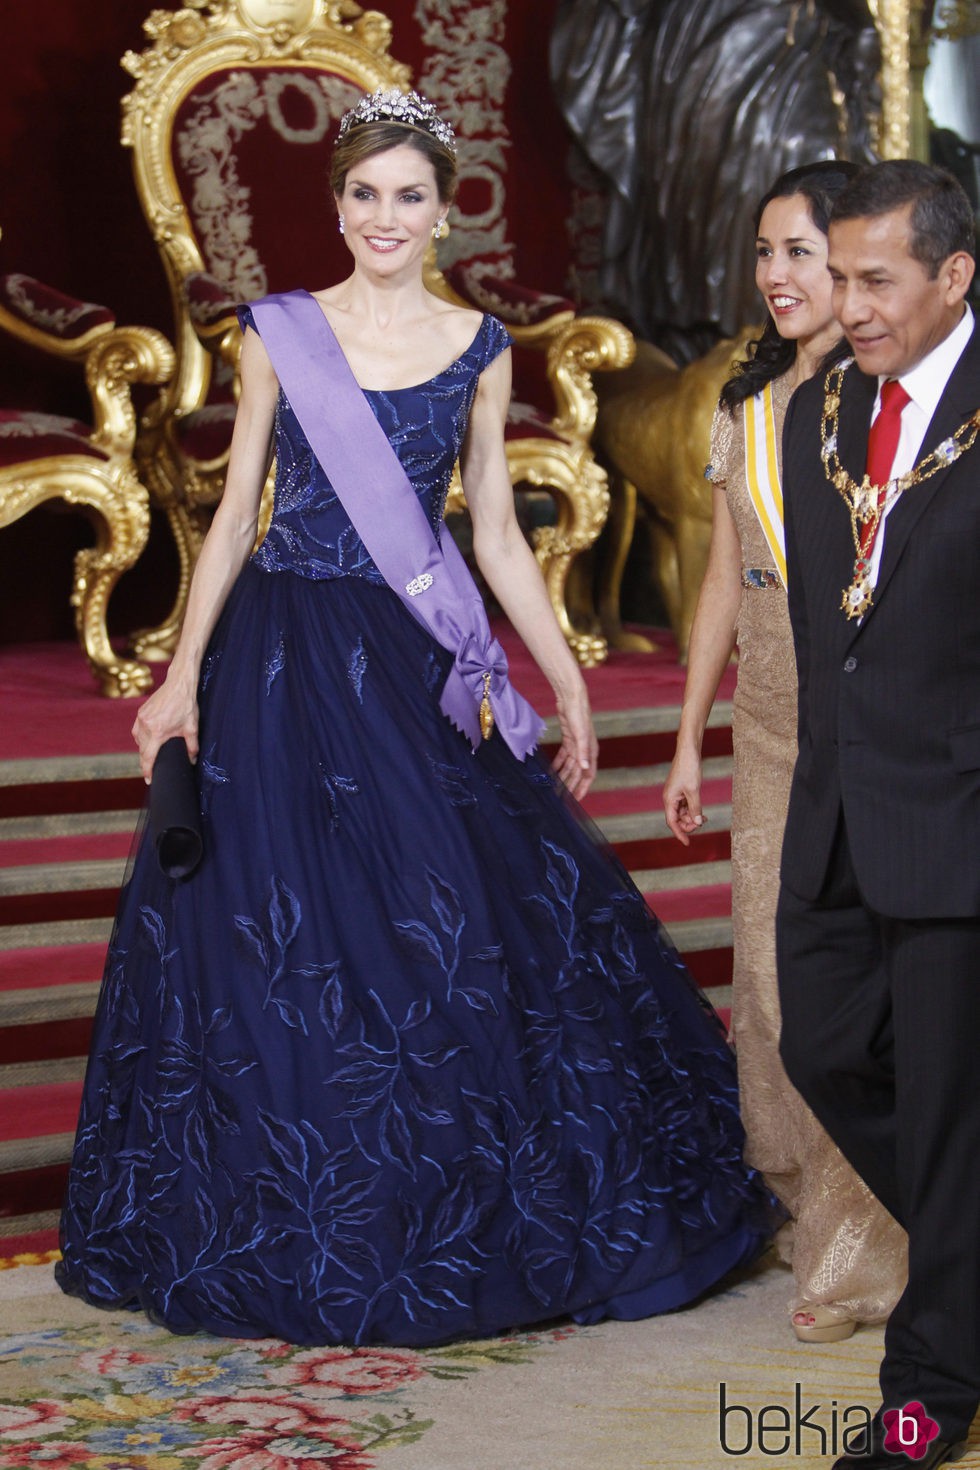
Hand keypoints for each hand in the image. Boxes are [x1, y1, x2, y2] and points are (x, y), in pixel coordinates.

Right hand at [131, 672, 198, 784]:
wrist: (179, 684)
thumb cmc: (186, 705)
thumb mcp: (192, 728)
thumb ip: (192, 746)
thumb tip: (192, 761)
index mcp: (157, 731)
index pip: (148, 757)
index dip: (147, 770)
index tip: (149, 780)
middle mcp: (146, 726)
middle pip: (141, 750)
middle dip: (145, 762)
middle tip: (152, 771)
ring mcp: (141, 718)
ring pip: (138, 740)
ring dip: (143, 749)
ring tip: (151, 756)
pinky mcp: (140, 712)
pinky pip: (137, 731)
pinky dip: (141, 738)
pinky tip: (148, 741)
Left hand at [551, 683, 597, 799]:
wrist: (572, 697)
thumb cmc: (580, 714)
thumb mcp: (581, 734)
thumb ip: (583, 752)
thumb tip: (585, 768)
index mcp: (591, 751)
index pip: (588, 774)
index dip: (583, 787)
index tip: (576, 799)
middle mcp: (585, 751)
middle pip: (578, 773)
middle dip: (571, 785)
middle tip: (562, 798)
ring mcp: (576, 745)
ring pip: (569, 766)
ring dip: (563, 776)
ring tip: (554, 787)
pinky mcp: (569, 739)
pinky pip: (563, 756)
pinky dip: (557, 764)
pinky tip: (551, 772)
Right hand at [663, 746, 705, 846]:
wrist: (688, 751)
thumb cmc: (689, 769)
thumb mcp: (694, 791)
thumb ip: (695, 808)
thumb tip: (697, 823)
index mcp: (669, 799)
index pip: (672, 822)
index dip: (679, 833)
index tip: (687, 843)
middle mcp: (670, 798)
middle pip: (677, 819)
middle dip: (688, 824)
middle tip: (702, 824)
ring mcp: (675, 794)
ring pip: (682, 812)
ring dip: (692, 817)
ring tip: (705, 818)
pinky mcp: (681, 790)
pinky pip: (686, 805)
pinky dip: (693, 810)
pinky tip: (702, 812)